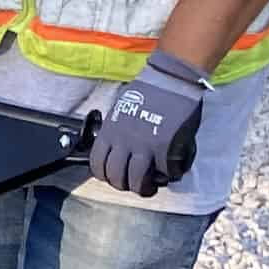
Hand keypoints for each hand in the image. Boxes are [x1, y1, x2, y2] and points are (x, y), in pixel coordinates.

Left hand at [90, 51, 211, 195]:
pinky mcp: (165, 148)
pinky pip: (166, 172)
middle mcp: (124, 142)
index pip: (97, 166)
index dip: (106, 176)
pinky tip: (171, 169)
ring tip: (153, 186)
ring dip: (146, 188)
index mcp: (110, 133)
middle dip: (125, 186)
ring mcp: (145, 147)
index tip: (115, 176)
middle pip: (117, 178)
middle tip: (136, 184)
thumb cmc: (148, 91)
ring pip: (138, 182)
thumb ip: (117, 132)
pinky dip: (170, 175)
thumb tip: (117, 150)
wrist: (171, 79)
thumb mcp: (121, 111)